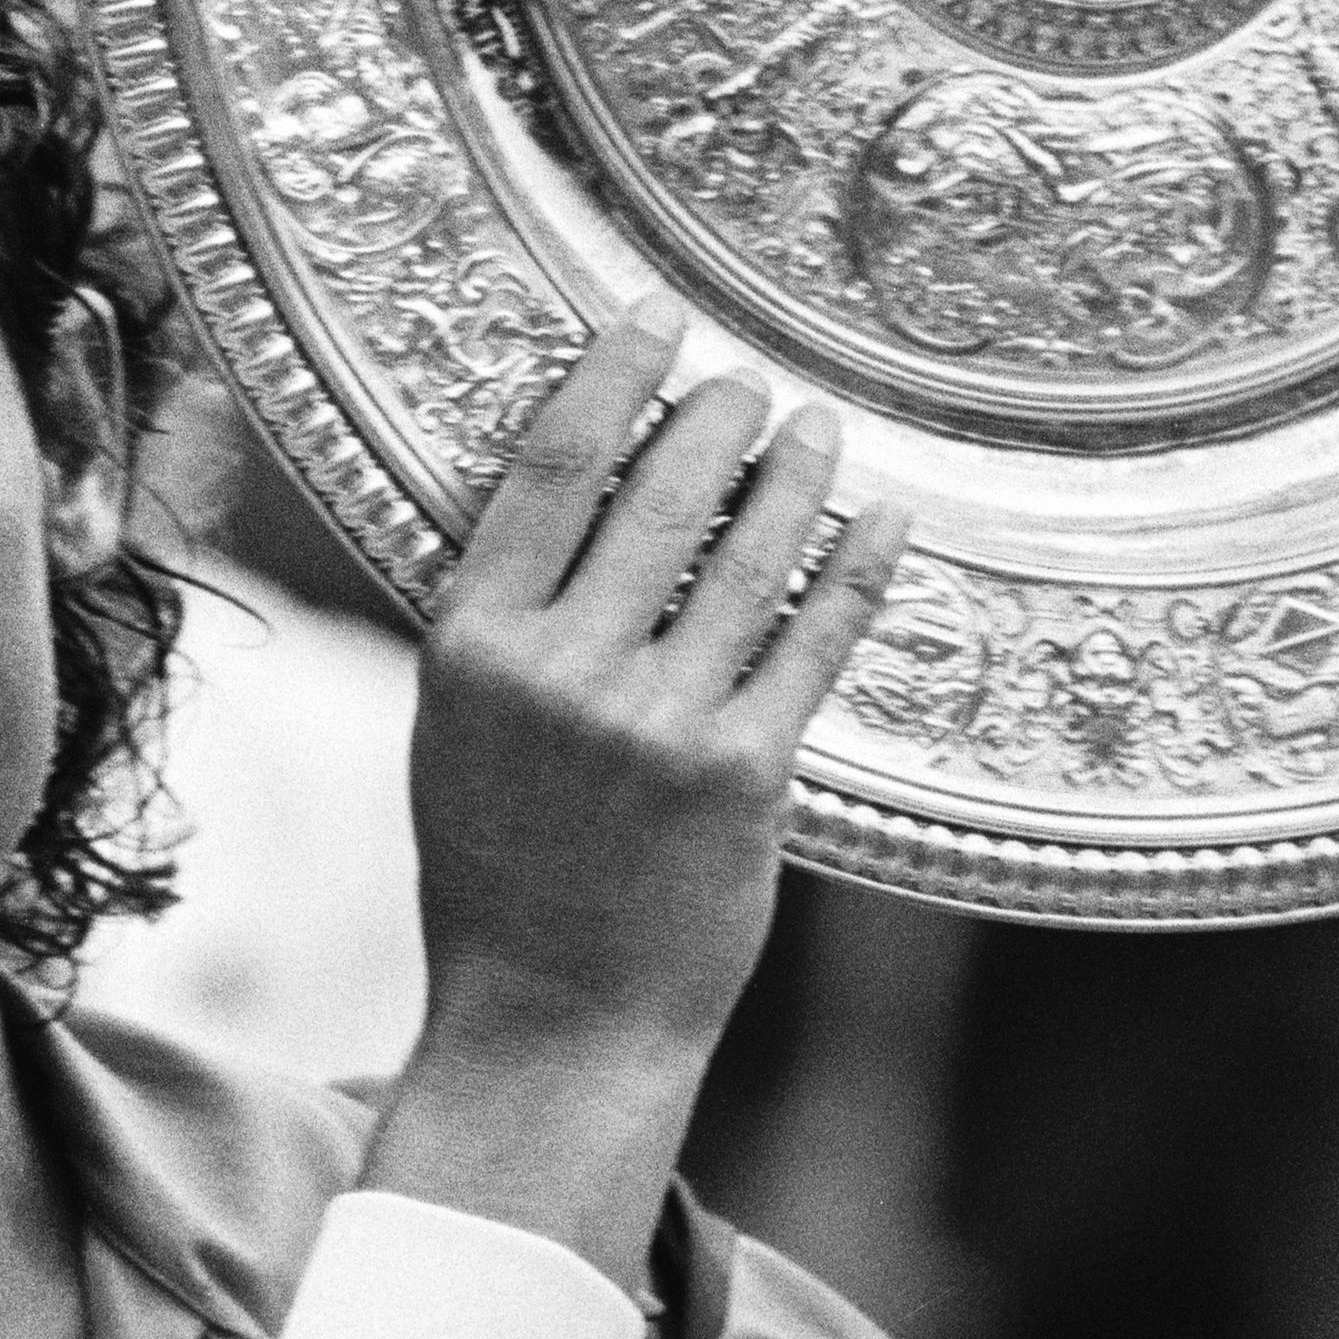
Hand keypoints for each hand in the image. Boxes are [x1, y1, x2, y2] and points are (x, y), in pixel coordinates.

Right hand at [368, 303, 907, 1283]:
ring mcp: (657, 724)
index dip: (610, 374)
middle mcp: (562, 674)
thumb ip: (505, 617)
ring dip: (793, 472)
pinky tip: (881, 518)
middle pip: (657, 491)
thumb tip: (575, 484)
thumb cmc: (500, 868)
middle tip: (746, 375)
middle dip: (715, 414)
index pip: (550, 467)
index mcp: (472, 647)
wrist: (554, 1020)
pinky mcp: (744, 775)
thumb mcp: (457, 729)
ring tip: (814, 422)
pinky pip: (813, 641)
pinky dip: (854, 568)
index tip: (651, 318)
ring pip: (747, 554)